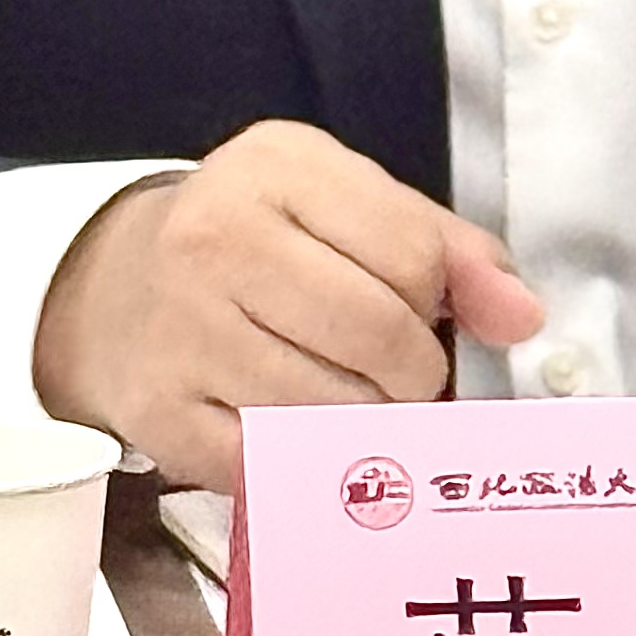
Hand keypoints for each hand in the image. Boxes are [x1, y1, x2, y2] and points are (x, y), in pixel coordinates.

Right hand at [33, 118, 541, 490]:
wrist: (112, 290)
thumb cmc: (258, 244)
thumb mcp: (346, 205)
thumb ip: (446, 248)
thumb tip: (524, 317)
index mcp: (277, 166)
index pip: (413, 252)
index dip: (438, 300)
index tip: (421, 312)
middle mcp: (215, 238)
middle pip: (380, 335)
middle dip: (416, 373)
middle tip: (402, 375)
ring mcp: (180, 329)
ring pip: (335, 410)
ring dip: (371, 426)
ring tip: (356, 402)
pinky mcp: (160, 414)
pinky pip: (276, 467)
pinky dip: (311, 468)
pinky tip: (307, 439)